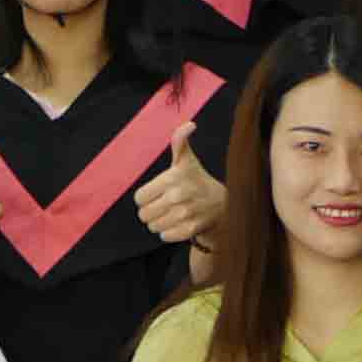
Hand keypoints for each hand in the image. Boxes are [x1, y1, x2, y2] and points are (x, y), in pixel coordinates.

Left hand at [136, 123, 220, 243]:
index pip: (139, 198)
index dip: (146, 197)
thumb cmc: (198, 180)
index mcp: (172, 177)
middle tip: (164, 205)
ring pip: (153, 226)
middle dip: (151, 211)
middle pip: (144, 214)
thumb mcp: (187, 160)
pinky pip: (165, 236)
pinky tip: (178, 223)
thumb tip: (188, 125)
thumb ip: (180, 142)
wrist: (223, 204)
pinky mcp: (191, 228)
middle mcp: (178, 195)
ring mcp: (185, 214)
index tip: (157, 193)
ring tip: (171, 214)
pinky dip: (169, 232)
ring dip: (159, 222)